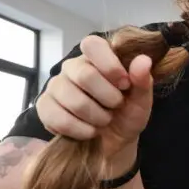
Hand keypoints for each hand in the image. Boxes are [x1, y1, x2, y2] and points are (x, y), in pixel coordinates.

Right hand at [35, 34, 158, 157]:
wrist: (114, 143)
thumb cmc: (127, 115)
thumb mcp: (141, 100)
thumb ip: (142, 80)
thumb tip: (144, 60)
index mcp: (96, 58)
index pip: (92, 45)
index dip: (109, 65)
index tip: (124, 84)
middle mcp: (72, 67)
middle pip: (85, 75)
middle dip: (108, 98)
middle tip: (115, 106)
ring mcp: (56, 86)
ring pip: (74, 101)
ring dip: (97, 117)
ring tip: (104, 120)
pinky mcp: (45, 107)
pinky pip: (60, 119)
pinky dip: (82, 130)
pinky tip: (90, 131)